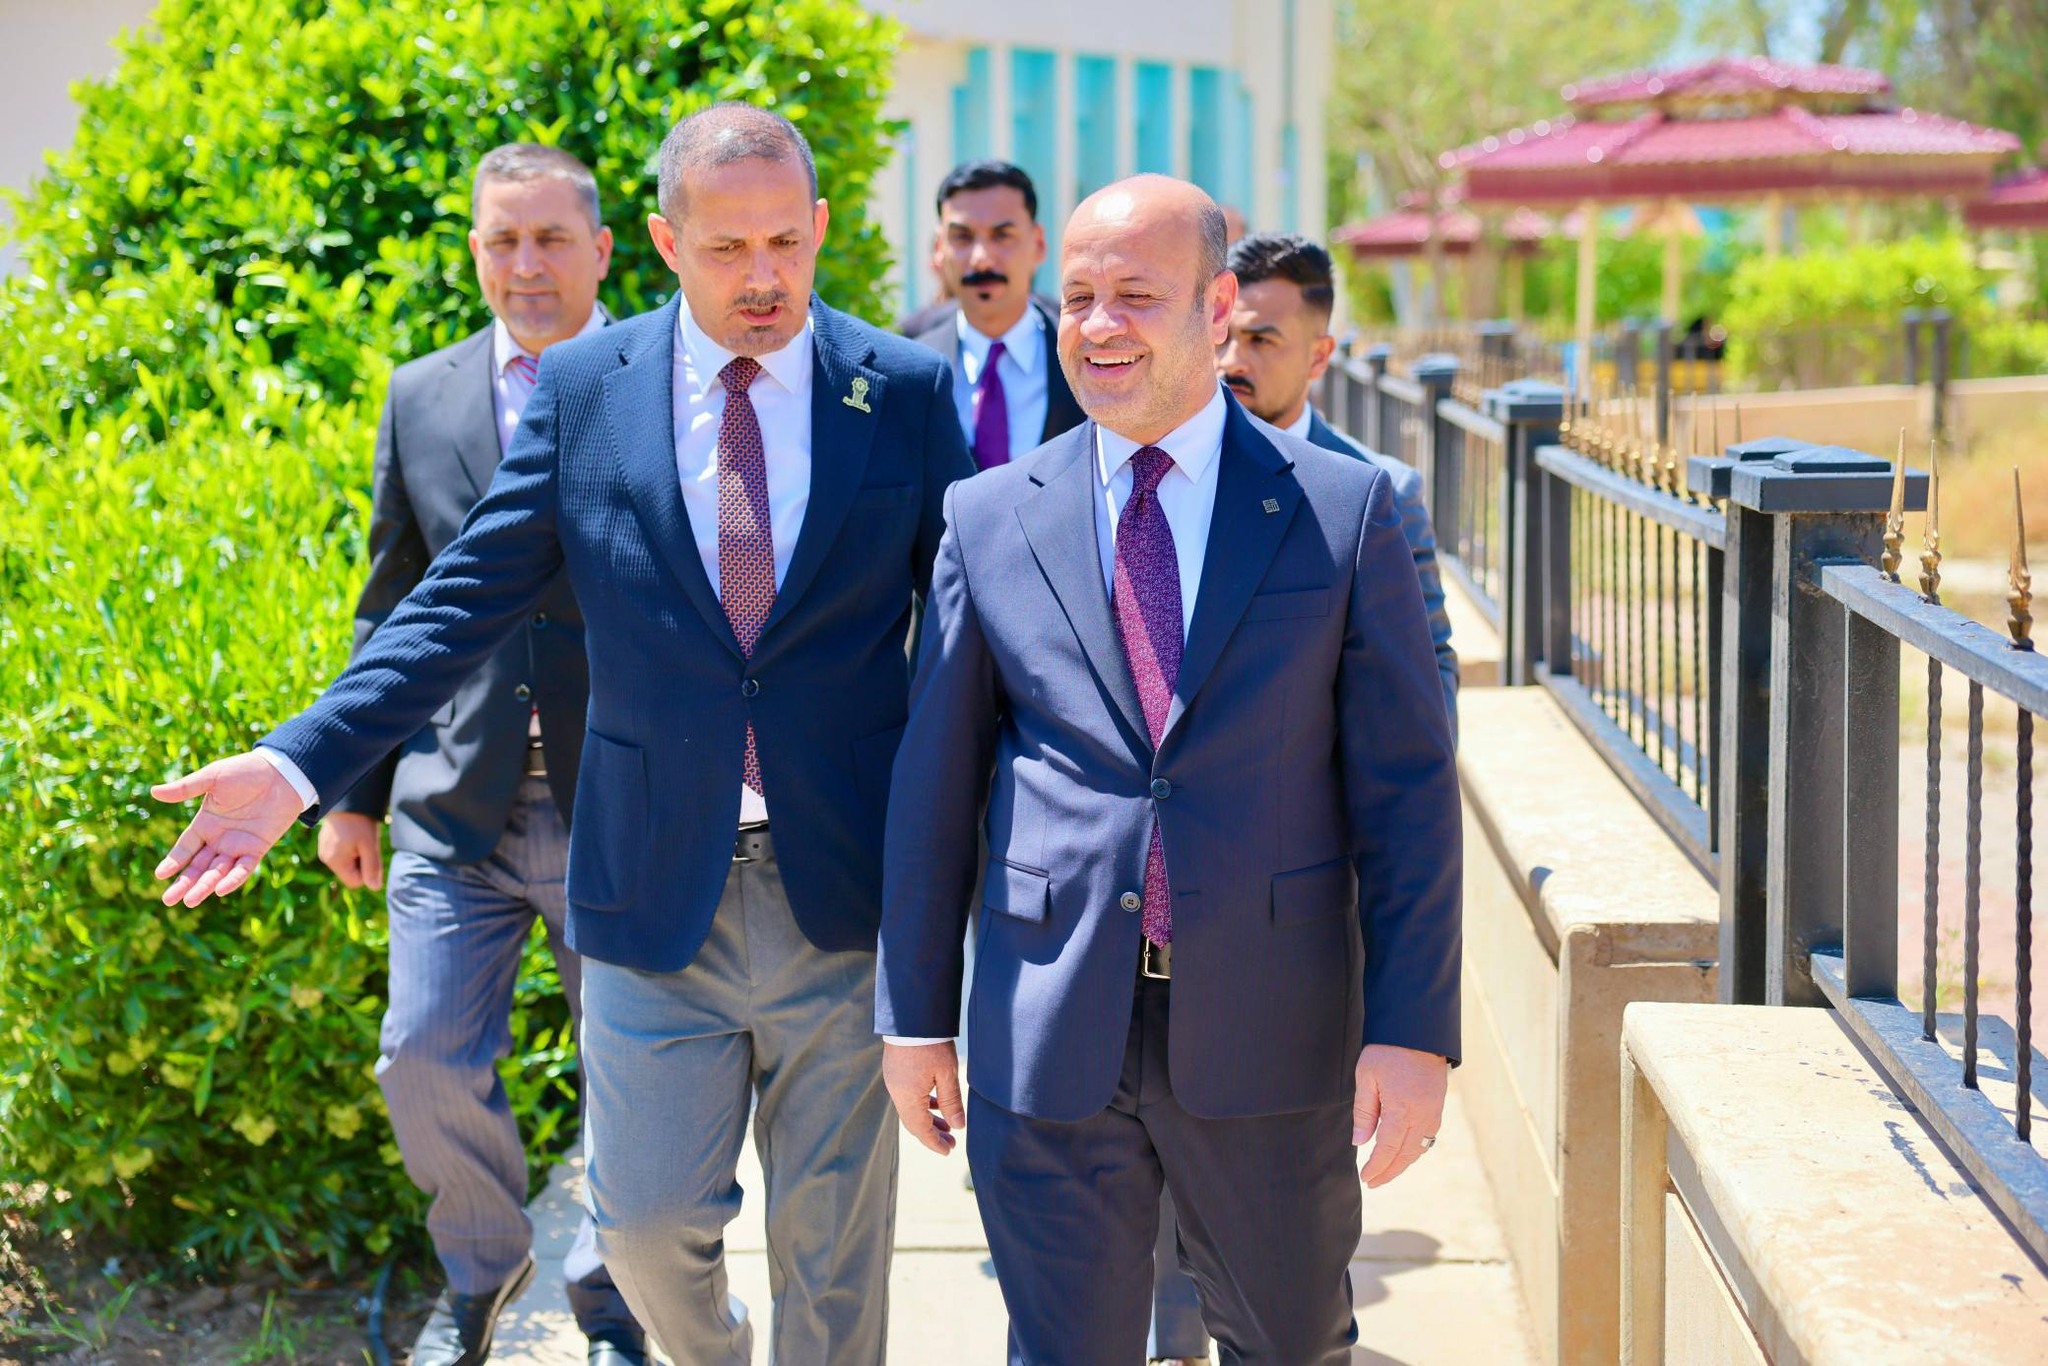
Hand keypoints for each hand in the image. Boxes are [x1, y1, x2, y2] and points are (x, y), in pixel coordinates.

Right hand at [151, 753, 305, 906]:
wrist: (282, 772)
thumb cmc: (246, 771)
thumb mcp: (213, 777)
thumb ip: (186, 788)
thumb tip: (153, 792)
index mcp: (205, 824)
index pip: (185, 848)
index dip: (173, 861)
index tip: (160, 875)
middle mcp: (219, 839)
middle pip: (198, 866)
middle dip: (184, 883)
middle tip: (168, 901)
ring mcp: (238, 845)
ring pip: (218, 871)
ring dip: (205, 886)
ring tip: (190, 901)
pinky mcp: (258, 847)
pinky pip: (244, 868)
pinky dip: (233, 879)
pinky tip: (221, 890)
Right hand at [318, 812, 384, 890]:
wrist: (345, 797)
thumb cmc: (359, 822)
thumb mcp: (370, 845)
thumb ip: (372, 867)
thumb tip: (375, 888)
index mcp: (334, 861)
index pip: (355, 882)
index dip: (367, 871)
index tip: (369, 853)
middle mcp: (326, 858)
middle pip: (352, 872)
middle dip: (362, 862)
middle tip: (366, 843)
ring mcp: (325, 849)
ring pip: (349, 862)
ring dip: (358, 853)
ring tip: (360, 836)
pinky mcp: (327, 842)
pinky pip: (344, 853)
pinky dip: (352, 846)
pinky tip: (354, 833)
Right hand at [882, 1041, 965, 1155]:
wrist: (911, 1016)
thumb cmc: (930, 1044)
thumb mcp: (947, 1074)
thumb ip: (951, 1102)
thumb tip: (958, 1126)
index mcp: (908, 1097)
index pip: (920, 1129)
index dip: (934, 1143)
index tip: (948, 1151)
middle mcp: (897, 1092)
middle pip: (914, 1122)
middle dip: (933, 1134)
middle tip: (951, 1142)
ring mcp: (894, 1082)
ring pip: (911, 1109)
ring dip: (929, 1119)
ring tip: (948, 1125)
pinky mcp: (896, 1071)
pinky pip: (909, 1096)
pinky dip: (923, 1104)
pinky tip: (937, 1102)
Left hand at [1352, 1043, 1448, 1188]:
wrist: (1418, 1032)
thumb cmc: (1387, 1051)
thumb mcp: (1366, 1076)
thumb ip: (1364, 1111)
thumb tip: (1360, 1142)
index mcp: (1401, 1109)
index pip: (1388, 1148)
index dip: (1377, 1166)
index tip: (1366, 1178)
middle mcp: (1421, 1115)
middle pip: (1406, 1154)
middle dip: (1390, 1171)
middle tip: (1374, 1182)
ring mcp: (1433, 1112)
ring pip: (1419, 1148)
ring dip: (1403, 1163)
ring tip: (1386, 1171)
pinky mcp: (1438, 1106)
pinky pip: (1428, 1137)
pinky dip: (1415, 1150)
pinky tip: (1404, 1152)